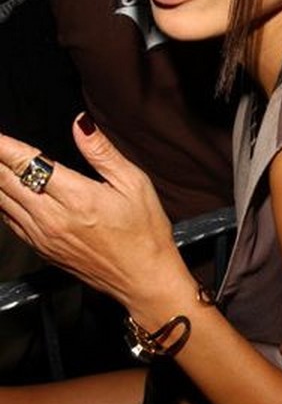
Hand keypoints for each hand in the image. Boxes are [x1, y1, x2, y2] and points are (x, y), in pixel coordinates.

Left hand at [0, 113, 187, 311]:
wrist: (144, 280)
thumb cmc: (145, 233)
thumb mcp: (134, 184)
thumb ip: (102, 152)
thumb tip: (81, 124)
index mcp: (76, 197)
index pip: (27, 162)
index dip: (3, 145)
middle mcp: (53, 218)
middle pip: (5, 180)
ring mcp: (43, 237)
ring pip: (2, 200)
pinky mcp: (42, 250)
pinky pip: (9, 221)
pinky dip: (1, 200)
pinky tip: (3, 189)